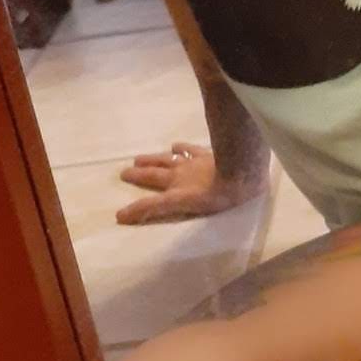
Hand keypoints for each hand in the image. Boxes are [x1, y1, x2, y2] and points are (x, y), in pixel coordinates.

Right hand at [115, 141, 268, 224]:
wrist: (241, 172)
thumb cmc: (218, 197)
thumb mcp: (186, 207)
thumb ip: (157, 209)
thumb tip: (124, 215)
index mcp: (176, 191)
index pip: (151, 203)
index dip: (136, 209)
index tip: (119, 215)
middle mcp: (180, 175)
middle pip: (155, 174)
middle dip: (139, 174)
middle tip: (124, 171)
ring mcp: (193, 163)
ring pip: (168, 159)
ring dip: (153, 159)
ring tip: (140, 157)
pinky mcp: (208, 154)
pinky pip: (191, 149)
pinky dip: (182, 147)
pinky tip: (177, 144)